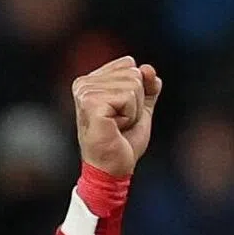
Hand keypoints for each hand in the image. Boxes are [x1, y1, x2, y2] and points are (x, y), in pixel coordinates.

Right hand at [71, 56, 161, 177]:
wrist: (113, 169)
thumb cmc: (123, 143)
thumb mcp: (141, 110)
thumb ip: (147, 87)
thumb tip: (149, 69)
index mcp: (91, 81)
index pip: (130, 65)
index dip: (137, 94)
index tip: (121, 114)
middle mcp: (84, 83)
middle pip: (134, 74)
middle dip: (136, 104)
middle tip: (120, 123)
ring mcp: (85, 92)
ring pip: (133, 85)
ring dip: (133, 112)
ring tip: (117, 126)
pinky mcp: (91, 102)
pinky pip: (128, 97)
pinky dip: (130, 116)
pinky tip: (115, 128)